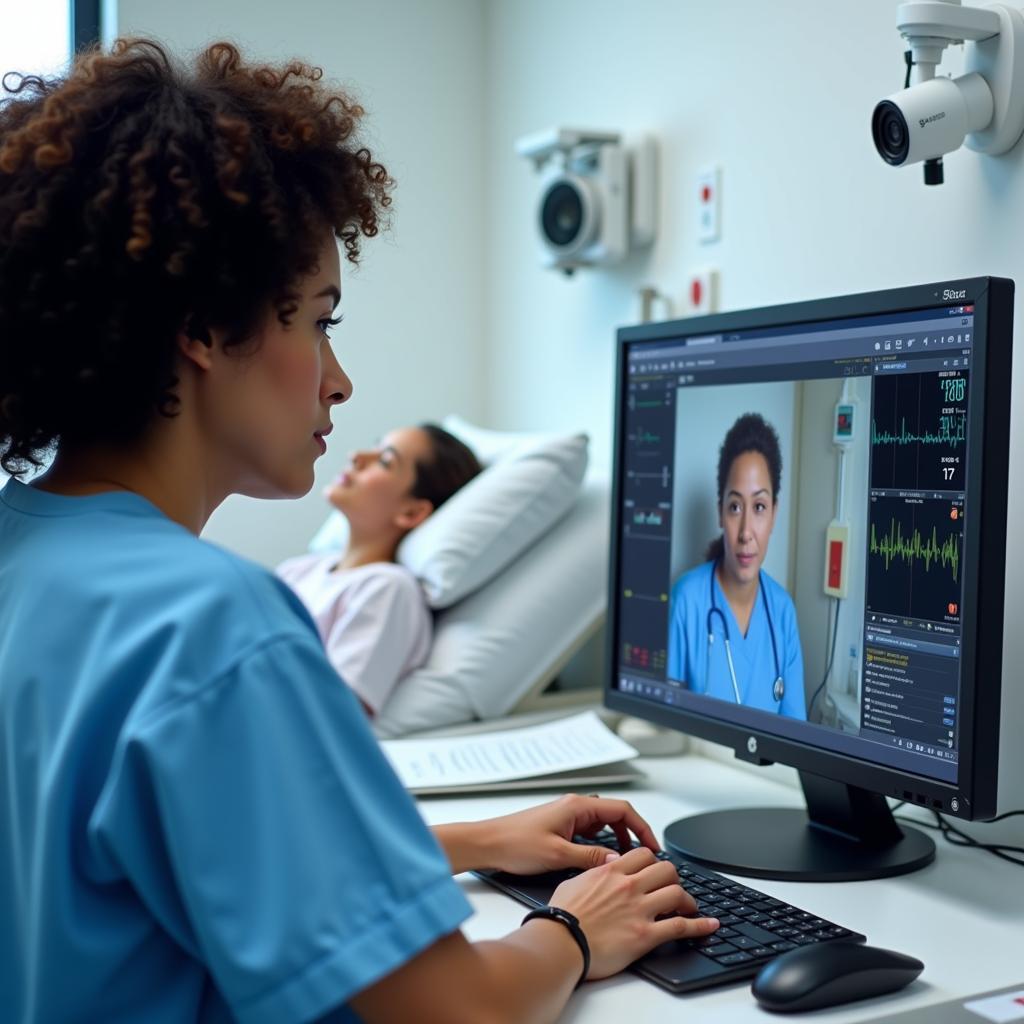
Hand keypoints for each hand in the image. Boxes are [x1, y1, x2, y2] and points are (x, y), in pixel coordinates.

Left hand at [477, 793, 659, 875]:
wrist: (488, 844)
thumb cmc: (515, 843)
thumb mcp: (558, 855)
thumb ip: (590, 858)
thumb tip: (616, 863)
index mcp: (577, 806)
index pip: (622, 810)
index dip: (642, 828)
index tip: (653, 847)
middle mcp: (574, 807)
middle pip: (615, 815)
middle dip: (633, 835)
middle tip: (644, 857)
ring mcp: (567, 817)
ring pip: (603, 825)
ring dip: (617, 841)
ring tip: (626, 862)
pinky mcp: (560, 828)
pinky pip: (590, 833)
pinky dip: (601, 844)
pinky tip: (601, 861)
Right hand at [546, 847, 719, 979]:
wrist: (560, 942)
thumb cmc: (561, 917)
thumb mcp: (573, 882)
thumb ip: (592, 873)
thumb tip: (598, 871)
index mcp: (611, 872)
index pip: (644, 855)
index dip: (654, 861)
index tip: (655, 870)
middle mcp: (629, 886)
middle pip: (666, 870)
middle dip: (673, 879)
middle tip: (672, 888)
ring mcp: (640, 910)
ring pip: (677, 893)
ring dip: (687, 900)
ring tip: (688, 907)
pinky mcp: (646, 935)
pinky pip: (681, 926)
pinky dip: (700, 926)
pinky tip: (709, 925)